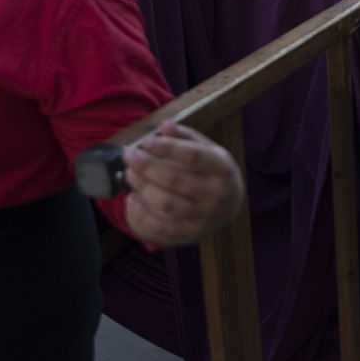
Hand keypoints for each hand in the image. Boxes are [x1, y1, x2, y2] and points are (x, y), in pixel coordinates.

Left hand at [122, 122, 244, 246]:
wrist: (230, 207)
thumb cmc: (213, 172)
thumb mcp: (208, 150)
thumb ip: (186, 137)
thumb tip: (165, 125)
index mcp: (222, 169)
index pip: (193, 155)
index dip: (167, 147)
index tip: (146, 141)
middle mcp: (216, 196)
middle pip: (175, 179)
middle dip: (147, 166)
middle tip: (129, 156)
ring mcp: (203, 218)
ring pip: (165, 204)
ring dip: (142, 187)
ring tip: (130, 174)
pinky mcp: (189, 236)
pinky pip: (159, 229)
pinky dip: (140, 215)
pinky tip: (131, 199)